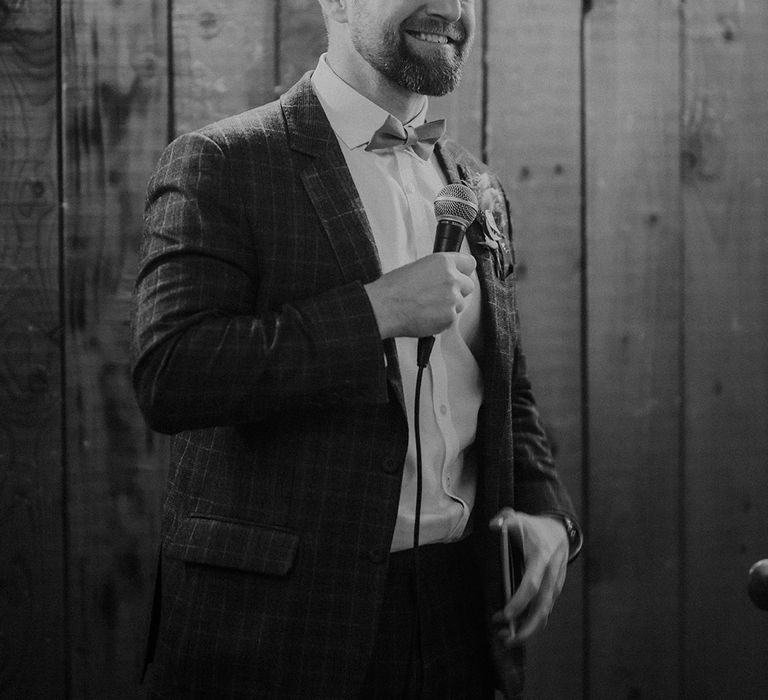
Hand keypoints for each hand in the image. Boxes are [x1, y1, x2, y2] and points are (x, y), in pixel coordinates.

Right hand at [364, 252, 475, 338]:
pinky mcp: (449, 317)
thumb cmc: (393, 289)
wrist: (384, 308)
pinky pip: (451, 319)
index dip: (463, 271)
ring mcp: (452, 299)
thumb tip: (443, 277)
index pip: (469, 263)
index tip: (460, 275)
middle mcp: (451, 278)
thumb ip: (436, 271)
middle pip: (468, 285)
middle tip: (440, 296)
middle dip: (457, 291)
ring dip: (449, 307)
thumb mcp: (416, 268)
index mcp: (443, 262)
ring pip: (460, 304)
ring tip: (428, 307)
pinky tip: (426, 316)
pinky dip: (442, 320)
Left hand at [489, 509, 568, 645]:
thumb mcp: (519, 518)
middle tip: (506, 639)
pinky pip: (544, 611)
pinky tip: (514, 628)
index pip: (532, 584)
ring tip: (505, 637)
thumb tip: (493, 525)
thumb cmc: (533, 527)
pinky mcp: (555, 592)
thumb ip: (505, 519)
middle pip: (542, 608)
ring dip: (526, 629)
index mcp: (542, 558)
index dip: (520, 601)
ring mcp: (555, 585)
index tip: (505, 614)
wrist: (560, 531)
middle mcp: (552, 575)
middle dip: (526, 627)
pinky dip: (531, 623)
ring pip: (544, 614)